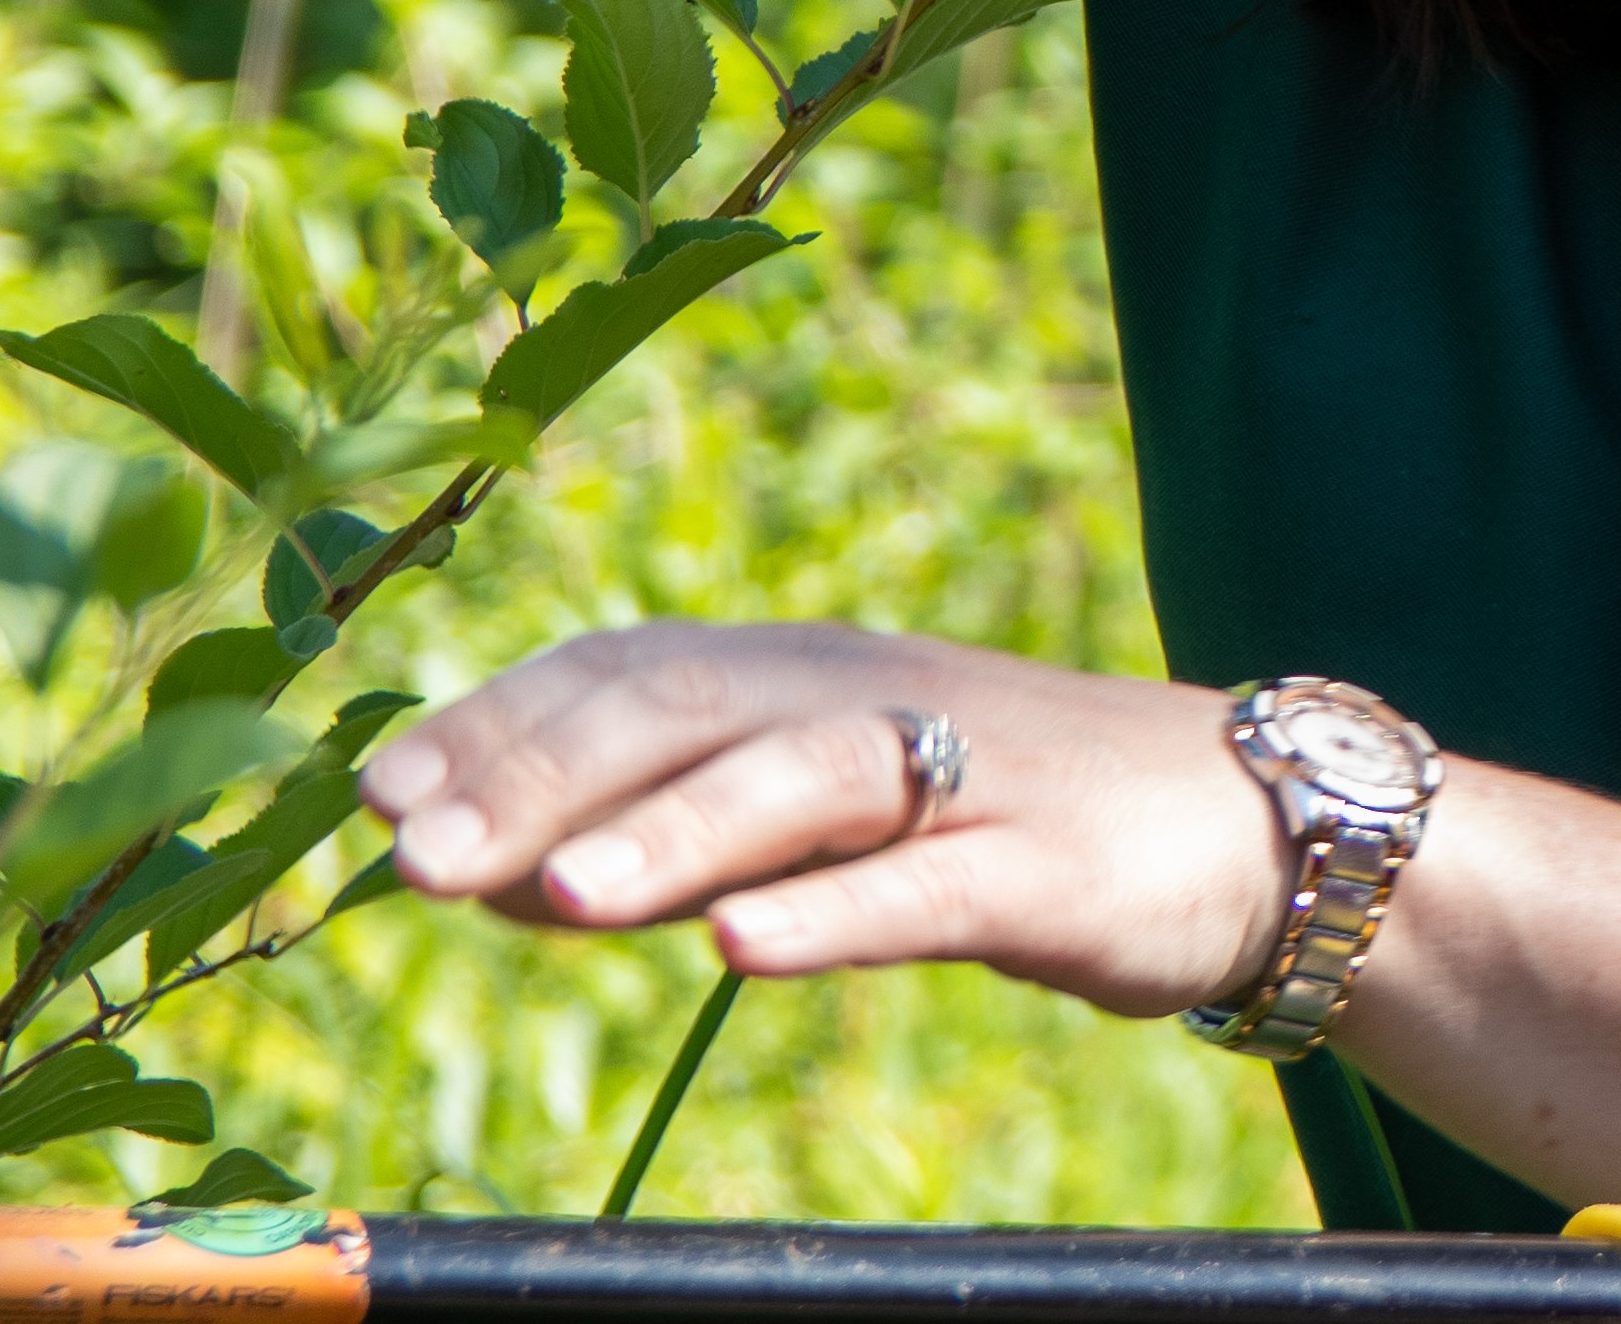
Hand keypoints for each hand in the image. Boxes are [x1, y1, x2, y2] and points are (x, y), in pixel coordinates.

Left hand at [360, 620, 1284, 1016]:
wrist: (1245, 822)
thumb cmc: (1002, 818)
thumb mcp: (827, 810)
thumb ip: (671, 829)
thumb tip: (484, 868)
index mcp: (813, 672)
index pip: (631, 668)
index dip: (500, 724)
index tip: (374, 795)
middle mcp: (876, 697)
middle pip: (695, 709)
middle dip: (543, 778)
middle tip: (411, 857)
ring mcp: (968, 779)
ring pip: (806, 779)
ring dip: (674, 833)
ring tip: (557, 897)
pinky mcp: (1046, 868)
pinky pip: (929, 889)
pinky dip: (833, 914)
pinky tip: (744, 952)